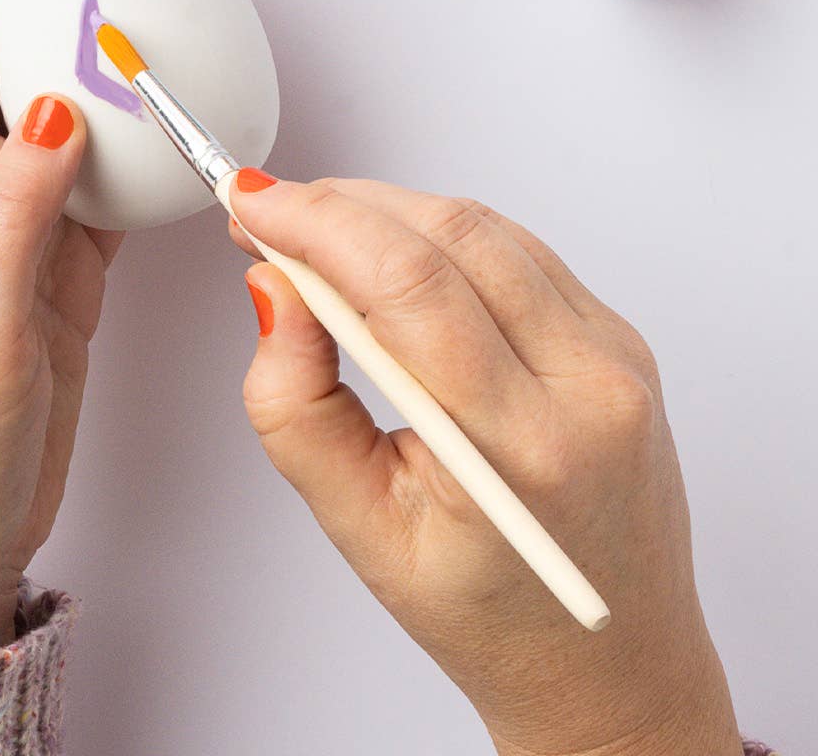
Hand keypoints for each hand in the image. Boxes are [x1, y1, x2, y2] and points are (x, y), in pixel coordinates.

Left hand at [0, 0, 121, 650]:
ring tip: (152, 38)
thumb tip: (60, 106)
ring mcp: (22, 247)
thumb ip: (15, 207)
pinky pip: (104, 200)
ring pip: (64, 130)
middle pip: (12, 74)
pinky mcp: (60, 292)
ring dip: (99, 79)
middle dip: (49, 9)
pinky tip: (169, 149)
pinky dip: (138, 161)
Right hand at [230, 176, 741, 755]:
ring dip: (388, 211)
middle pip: (449, 234)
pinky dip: (442, 235)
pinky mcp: (621, 340)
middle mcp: (587, 388)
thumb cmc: (489, 614)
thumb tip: (274, 287)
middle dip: (342, 206)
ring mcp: (616, 356)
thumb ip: (297, 405)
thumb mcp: (360, 529)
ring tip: (319, 237)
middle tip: (268, 216)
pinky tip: (393, 258)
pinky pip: (520, 248)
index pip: (408, 285)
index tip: (250, 205)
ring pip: (484, 226)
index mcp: (523, 448)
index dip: (317, 224)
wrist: (611, 664)